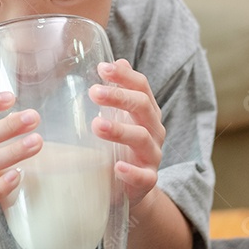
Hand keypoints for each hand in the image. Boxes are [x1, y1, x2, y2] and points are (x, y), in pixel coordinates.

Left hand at [88, 59, 164, 207]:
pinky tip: (117, 167)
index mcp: (147, 112)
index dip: (124, 76)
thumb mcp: (121, 117)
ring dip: (120, 130)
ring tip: (96, 125)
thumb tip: (117, 60)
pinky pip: (144, 176)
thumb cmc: (123, 146)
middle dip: (119, 97)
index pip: (142, 87)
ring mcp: (152, 156)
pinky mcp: (147, 180)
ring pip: (142, 138)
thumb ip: (120, 91)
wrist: (132, 187)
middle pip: (142, 107)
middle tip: (94, 92)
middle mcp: (154, 130)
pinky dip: (132, 171)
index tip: (102, 68)